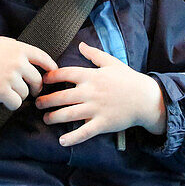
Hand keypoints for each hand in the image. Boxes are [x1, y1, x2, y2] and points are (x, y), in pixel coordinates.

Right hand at [0, 35, 56, 109]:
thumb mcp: (3, 43)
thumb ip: (19, 52)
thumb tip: (33, 63)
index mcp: (20, 49)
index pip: (44, 59)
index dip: (51, 68)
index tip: (52, 75)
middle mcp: (18, 63)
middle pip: (38, 81)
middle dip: (36, 88)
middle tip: (31, 91)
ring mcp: (10, 77)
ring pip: (26, 93)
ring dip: (20, 96)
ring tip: (9, 92)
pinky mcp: (2, 91)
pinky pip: (16, 103)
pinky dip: (12, 105)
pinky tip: (6, 102)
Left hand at [38, 42, 166, 146]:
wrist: (146, 98)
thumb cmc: (128, 79)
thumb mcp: (112, 62)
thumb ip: (94, 54)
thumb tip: (80, 44)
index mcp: (91, 76)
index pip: (64, 74)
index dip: (50, 77)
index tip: (43, 80)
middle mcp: (90, 92)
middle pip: (61, 97)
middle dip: (46, 101)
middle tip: (38, 103)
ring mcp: (96, 109)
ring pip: (68, 114)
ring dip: (53, 117)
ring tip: (46, 119)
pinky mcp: (102, 123)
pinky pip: (84, 132)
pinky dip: (72, 138)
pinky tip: (62, 141)